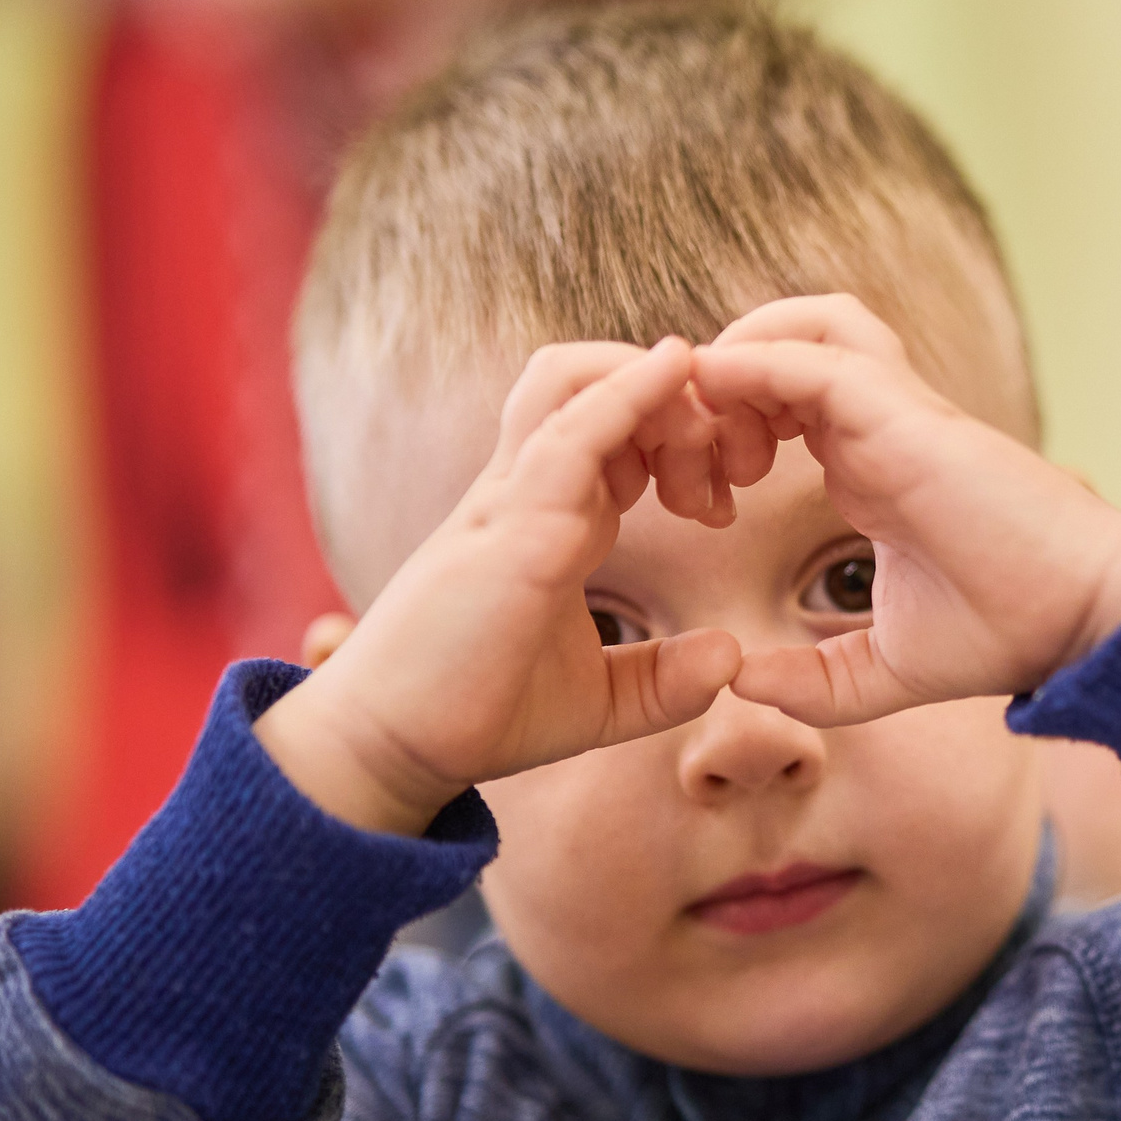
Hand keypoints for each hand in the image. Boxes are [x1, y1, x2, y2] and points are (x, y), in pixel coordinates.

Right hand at [254, 339, 743, 834]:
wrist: (391, 749)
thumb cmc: (480, 714)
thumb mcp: (601, 701)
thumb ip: (665, 680)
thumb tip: (730, 656)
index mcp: (554, 515)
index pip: (616, 426)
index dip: (679, 430)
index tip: (726, 495)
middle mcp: (529, 491)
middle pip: (594, 379)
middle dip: (675, 397)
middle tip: (728, 473)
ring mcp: (511, 500)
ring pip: (573, 381)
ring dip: (655, 386)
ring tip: (708, 435)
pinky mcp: (507, 530)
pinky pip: (568, 436)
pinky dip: (627, 394)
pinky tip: (674, 372)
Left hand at [692, 295, 1120, 725]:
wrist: (1082, 620)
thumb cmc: (1008, 631)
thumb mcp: (884, 669)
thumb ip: (813, 679)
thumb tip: (741, 681)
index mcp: (871, 467)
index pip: (783, 402)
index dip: (725, 429)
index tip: (702, 501)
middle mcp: (881, 426)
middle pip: (788, 342)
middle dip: (721, 383)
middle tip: (700, 463)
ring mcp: (898, 412)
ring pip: (806, 324)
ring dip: (740, 353)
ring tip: (711, 426)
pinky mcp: (909, 415)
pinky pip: (817, 358)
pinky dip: (757, 362)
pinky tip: (716, 392)